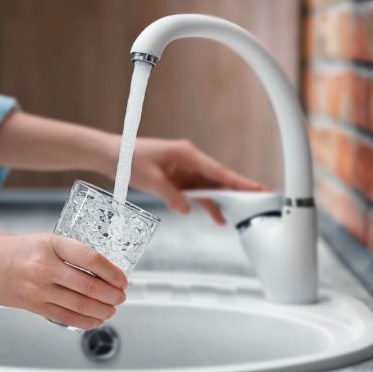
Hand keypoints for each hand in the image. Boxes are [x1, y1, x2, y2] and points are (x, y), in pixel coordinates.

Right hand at [0, 231, 126, 328]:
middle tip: (121, 297)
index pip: (91, 258)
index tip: (123, 278)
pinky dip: (85, 321)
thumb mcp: (41, 240)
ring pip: (80, 305)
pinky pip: (64, 317)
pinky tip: (95, 320)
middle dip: (112, 295)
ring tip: (112, 309)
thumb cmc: (8, 248)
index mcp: (50, 243)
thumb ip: (65, 253)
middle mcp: (44, 266)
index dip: (112, 272)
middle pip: (89, 286)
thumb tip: (98, 269)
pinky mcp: (30, 305)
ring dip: (102, 310)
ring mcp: (37, 288)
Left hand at [128, 137, 268, 223]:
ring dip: (221, 201)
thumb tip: (187, 209)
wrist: (112, 155)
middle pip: (219, 178)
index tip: (258, 188)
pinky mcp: (177, 178)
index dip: (239, 181)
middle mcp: (189, 160)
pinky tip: (216, 216)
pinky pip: (196, 192)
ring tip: (239, 217)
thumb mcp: (150, 179)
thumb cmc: (129, 159)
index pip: (218, 171)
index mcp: (187, 154)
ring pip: (209, 187)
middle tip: (261, 200)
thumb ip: (171, 196)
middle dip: (238, 190)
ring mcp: (184, 170)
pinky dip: (205, 203)